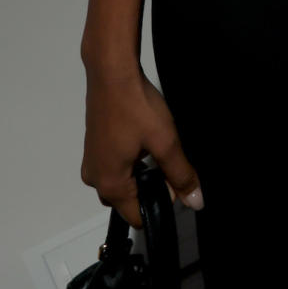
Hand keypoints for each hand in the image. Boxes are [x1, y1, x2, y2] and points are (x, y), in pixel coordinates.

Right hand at [82, 65, 202, 226]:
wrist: (112, 71)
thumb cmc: (138, 108)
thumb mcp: (165, 142)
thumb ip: (180, 174)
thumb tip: (195, 202)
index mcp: (109, 185)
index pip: (137, 216)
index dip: (161, 204)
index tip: (174, 182)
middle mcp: (94, 179)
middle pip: (127, 200)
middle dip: (149, 188)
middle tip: (166, 160)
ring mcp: (91, 161)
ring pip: (121, 182)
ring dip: (139, 173)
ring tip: (155, 147)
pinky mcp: (93, 146)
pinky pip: (113, 166)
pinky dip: (129, 161)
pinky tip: (142, 139)